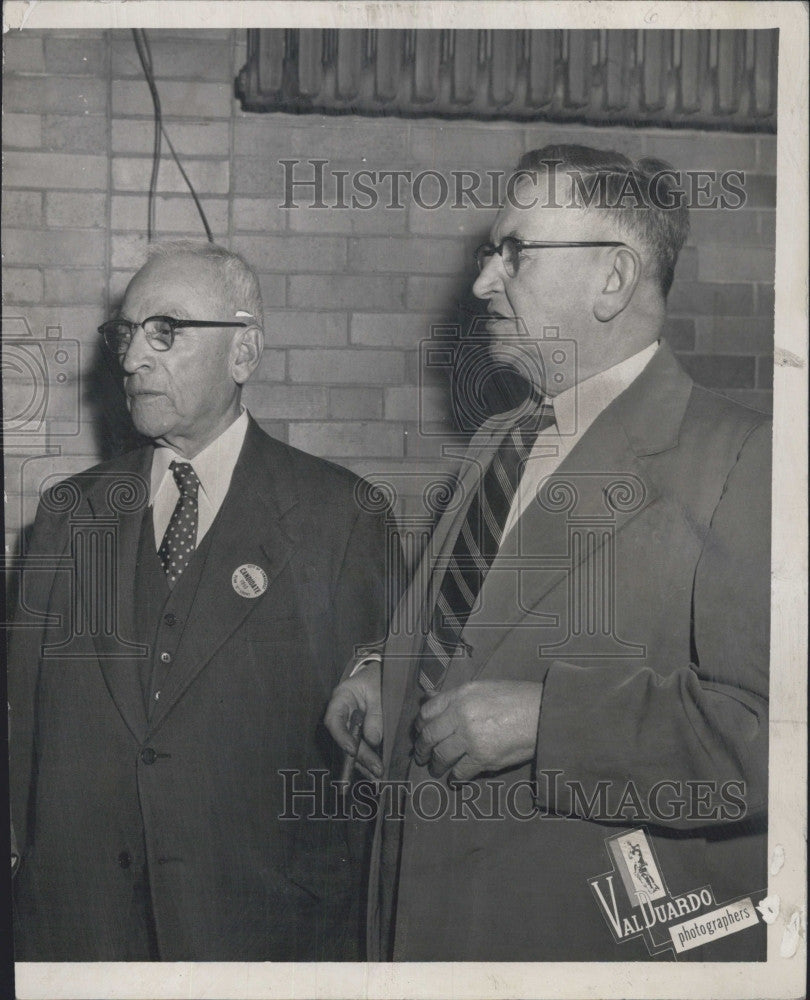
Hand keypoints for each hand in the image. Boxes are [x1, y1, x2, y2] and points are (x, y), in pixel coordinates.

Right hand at [324, 659, 382, 778]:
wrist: (382, 673)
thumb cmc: (378, 677)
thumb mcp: (379, 689)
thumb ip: (376, 713)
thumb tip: (373, 739)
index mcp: (341, 698)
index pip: (333, 719)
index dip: (341, 737)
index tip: (352, 750)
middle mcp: (341, 714)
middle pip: (345, 739)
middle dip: (360, 757)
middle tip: (376, 769)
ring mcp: (349, 725)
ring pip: (351, 748)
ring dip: (364, 764)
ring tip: (377, 776)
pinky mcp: (358, 732)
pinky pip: (359, 748)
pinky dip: (367, 761)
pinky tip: (375, 772)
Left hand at [413, 680, 542, 781]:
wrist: (541, 713)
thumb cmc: (515, 697)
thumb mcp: (482, 687)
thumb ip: (454, 695)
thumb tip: (427, 698)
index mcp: (460, 695)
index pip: (427, 711)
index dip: (419, 725)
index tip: (419, 732)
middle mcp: (461, 715)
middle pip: (430, 736)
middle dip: (422, 749)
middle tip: (421, 756)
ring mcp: (471, 737)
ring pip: (441, 756)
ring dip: (436, 765)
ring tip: (436, 769)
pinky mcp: (482, 758)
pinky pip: (460, 771)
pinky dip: (455, 777)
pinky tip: (455, 778)